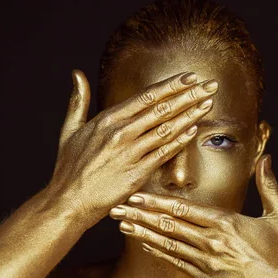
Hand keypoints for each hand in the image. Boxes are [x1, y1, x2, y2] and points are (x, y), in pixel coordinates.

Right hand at [46, 69, 218, 227]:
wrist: (67, 202)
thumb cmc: (69, 168)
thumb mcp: (70, 129)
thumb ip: (78, 101)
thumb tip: (77, 74)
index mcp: (107, 119)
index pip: (146, 96)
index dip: (172, 85)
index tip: (191, 77)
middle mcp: (121, 133)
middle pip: (162, 109)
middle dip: (189, 95)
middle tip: (210, 85)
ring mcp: (130, 153)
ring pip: (166, 129)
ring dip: (190, 115)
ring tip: (208, 103)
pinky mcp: (137, 174)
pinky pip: (163, 154)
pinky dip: (180, 141)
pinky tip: (194, 130)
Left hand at [108, 154, 277, 277]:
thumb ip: (268, 185)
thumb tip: (266, 158)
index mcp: (226, 223)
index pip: (184, 209)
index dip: (157, 201)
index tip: (137, 194)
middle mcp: (211, 242)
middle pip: (169, 225)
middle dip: (140, 214)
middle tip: (117, 206)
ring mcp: (206, 262)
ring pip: (168, 244)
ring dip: (143, 233)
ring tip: (123, 224)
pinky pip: (177, 262)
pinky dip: (159, 252)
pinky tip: (144, 244)